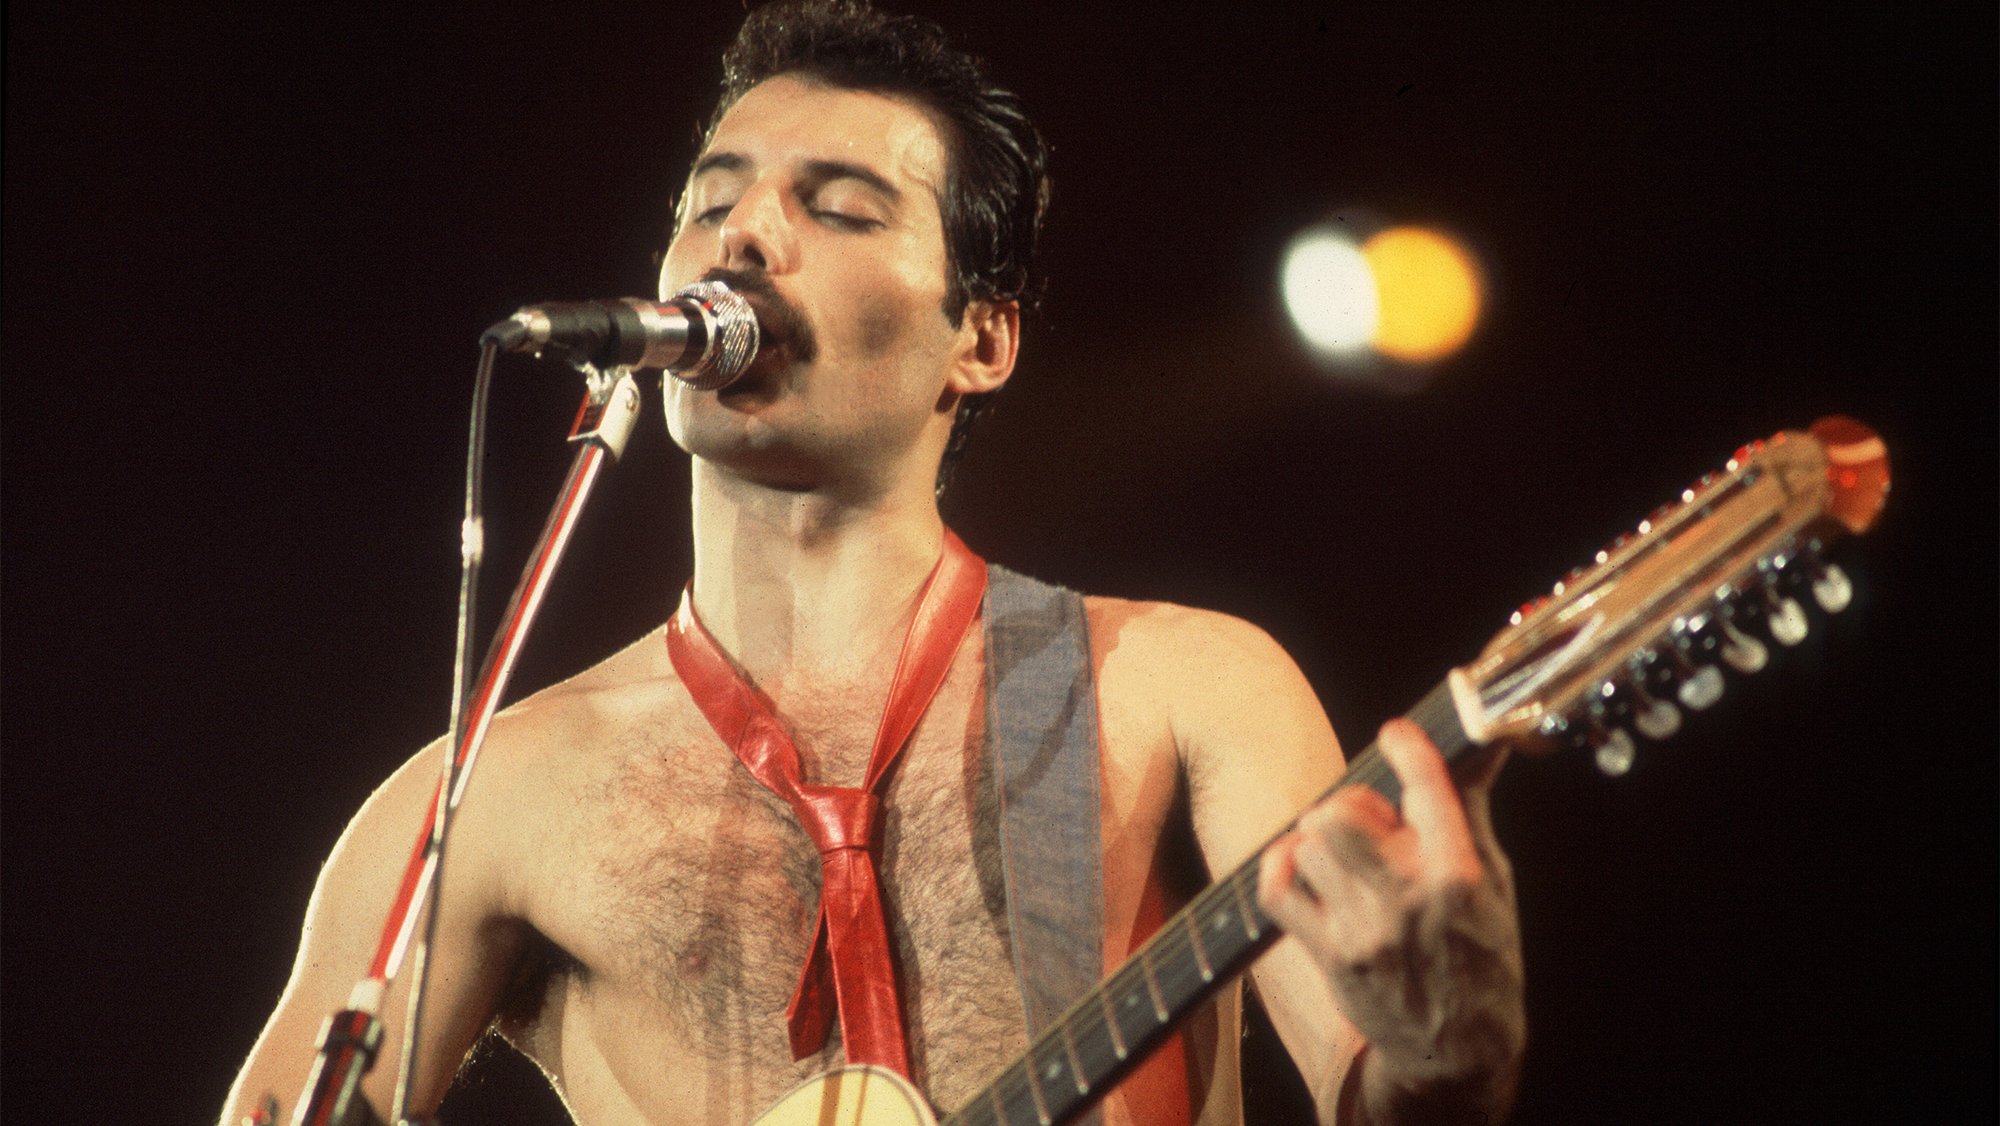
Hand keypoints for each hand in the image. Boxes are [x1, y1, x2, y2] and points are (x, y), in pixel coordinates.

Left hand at [1257, 719, 1524, 1122]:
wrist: (1457, 1049)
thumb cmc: (1480, 956)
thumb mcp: (1494, 879)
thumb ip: (1470, 807)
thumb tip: (1480, 742)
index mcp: (1459, 873)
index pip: (1424, 786)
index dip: (1405, 747)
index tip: (1396, 737)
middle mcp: (1408, 898)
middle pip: (1341, 811)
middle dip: (1351, 805)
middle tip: (1369, 824)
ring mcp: (1364, 929)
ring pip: (1309, 843)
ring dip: (1320, 840)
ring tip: (1344, 858)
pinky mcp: (1330, 954)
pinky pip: (1276, 889)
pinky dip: (1281, 867)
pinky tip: (1304, 870)